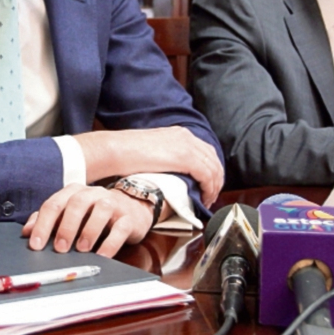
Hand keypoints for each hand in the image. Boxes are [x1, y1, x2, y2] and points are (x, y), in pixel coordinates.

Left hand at [21, 185, 153, 257]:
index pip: (53, 204)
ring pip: (101, 209)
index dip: (43, 225)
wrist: (130, 210)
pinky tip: (102, 255)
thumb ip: (47, 221)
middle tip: (60, 248)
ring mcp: (112, 203)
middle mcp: (92, 194)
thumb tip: (26, 232)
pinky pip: (121, 227)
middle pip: (76, 203)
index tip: (36, 245)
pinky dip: (111, 243)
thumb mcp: (68, 216)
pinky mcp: (128, 218)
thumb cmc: (93, 215)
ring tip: (81, 249)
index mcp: (73, 192)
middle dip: (66, 226)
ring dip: (89, 230)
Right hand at [73, 127, 223, 205]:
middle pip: (213, 159)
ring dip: (214, 187)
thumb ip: (166, 155)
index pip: (206, 150)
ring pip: (213, 169)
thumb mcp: (153, 149)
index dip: (211, 169)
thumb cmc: (126, 152)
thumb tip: (171, 170)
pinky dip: (209, 189)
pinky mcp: (185, 158)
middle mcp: (186, 136)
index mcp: (179, 133)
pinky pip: (207, 175)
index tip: (209, 184)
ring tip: (208, 201)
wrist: (117, 150)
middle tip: (212, 195)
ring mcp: (187, 146)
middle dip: (216, 179)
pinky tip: (204, 199)